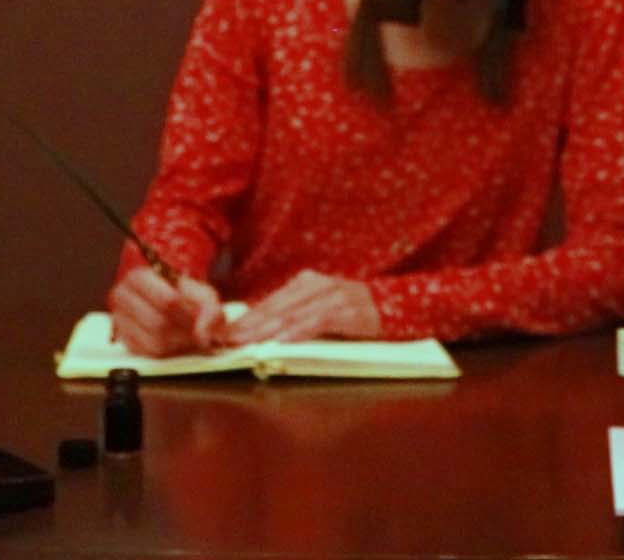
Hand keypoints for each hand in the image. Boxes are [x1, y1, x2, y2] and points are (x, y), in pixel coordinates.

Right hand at [108, 266, 224, 356]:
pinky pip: (149, 353)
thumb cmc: (184, 296)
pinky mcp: (125, 340)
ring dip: (178, 342)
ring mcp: (120, 320)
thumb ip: (210, 311)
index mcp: (140, 277)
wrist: (170, 302)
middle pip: (159, 323)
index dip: (188, 312)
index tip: (197, 315)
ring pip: (154, 341)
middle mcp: (123, 296)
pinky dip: (168, 351)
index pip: (168, 300)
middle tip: (195, 329)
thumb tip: (204, 335)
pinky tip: (175, 341)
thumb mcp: (202, 295)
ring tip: (187, 334)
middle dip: (183, 330)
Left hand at [225, 270, 379, 343]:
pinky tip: (283, 340)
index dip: (247, 318)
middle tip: (226, 339)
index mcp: (307, 283)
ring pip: (292, 313)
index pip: (270, 302)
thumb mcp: (322, 309)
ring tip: (247, 341)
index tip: (225, 332)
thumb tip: (265, 332)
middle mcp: (317, 285)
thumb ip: (297, 316)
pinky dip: (299, 331)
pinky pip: (318, 321)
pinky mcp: (348, 310)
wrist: (399, 304)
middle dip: (249, 325)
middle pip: (276, 307)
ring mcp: (333, 296)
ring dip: (267, 329)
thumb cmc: (356, 312)